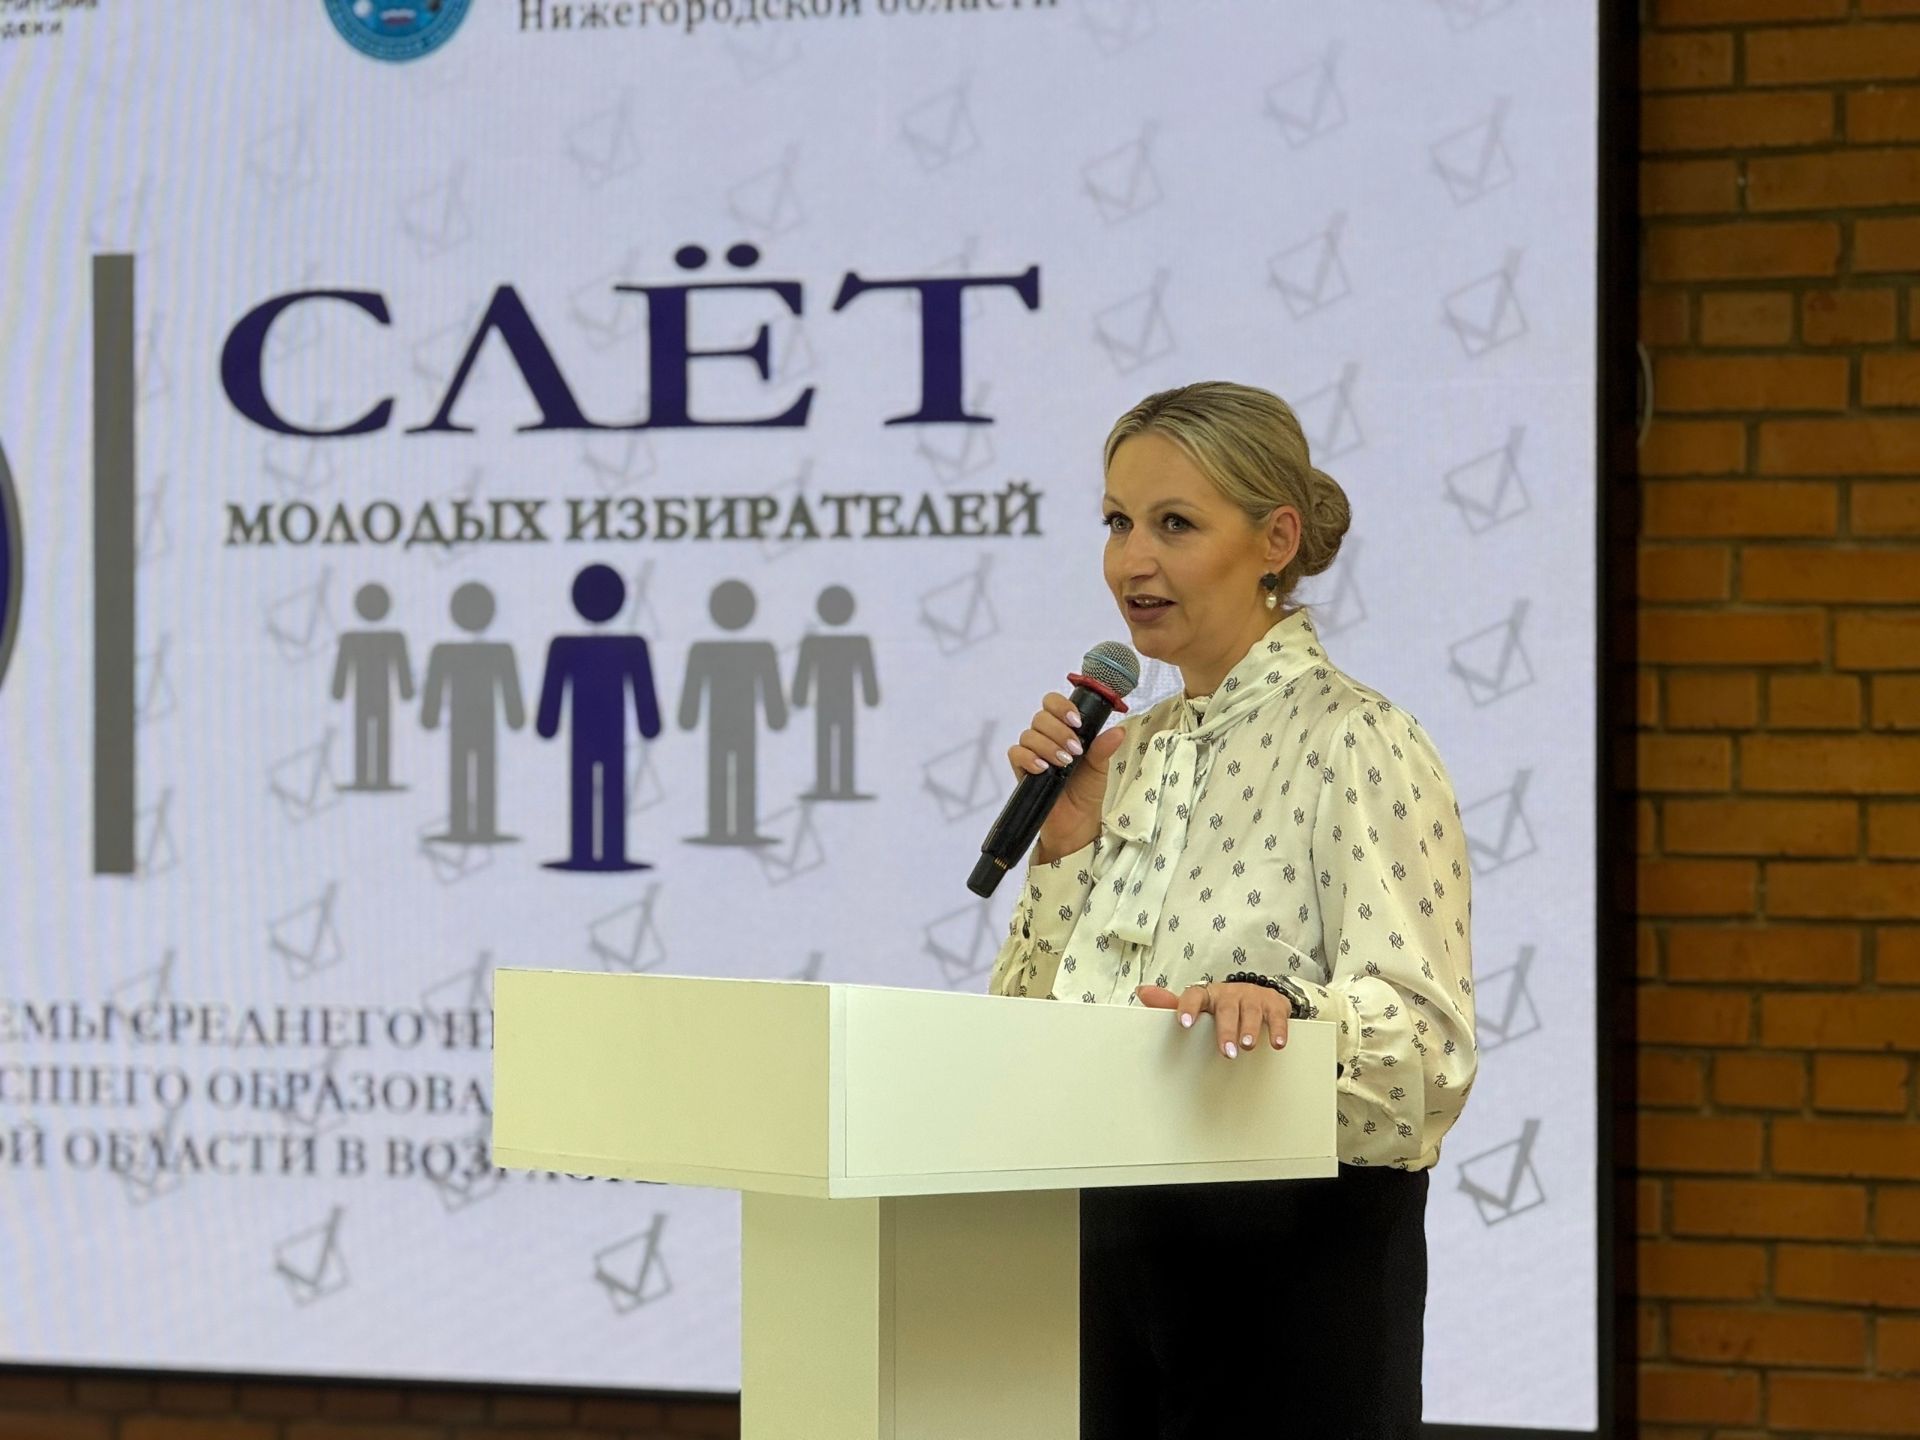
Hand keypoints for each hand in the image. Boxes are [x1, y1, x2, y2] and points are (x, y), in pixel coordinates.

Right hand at [1006, 692, 1126, 861]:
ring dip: (1048, 745)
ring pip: (1029, 734)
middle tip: (1075, 750)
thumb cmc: (1087, 791)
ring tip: (1064, 763)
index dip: (1061, 706)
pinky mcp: (1021, 770)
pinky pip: (1015, 753)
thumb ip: (1103, 748)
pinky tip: (1043, 768)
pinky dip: (1029, 758)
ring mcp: (1032, 753)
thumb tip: (1118, 732)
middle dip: (1059, 731)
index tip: (1076, 722)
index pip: (1053, 703)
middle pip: (1040, 717)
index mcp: (1065, 730)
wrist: (1076, 822)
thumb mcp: (1099, 768)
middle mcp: (1046, 737)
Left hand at [1135, 982, 1291, 1059]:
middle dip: (1226, 1030)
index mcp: (1207, 995)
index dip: (1188, 1008)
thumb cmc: (1220, 1005)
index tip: (1184, 1024)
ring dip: (1250, 1030)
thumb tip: (1141, 993)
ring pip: (1251, 1011)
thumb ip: (1170, 1004)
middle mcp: (1229, 994)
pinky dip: (1278, 1029)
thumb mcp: (1197, 1005)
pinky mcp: (1273, 1003)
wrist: (1255, 994)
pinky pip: (1276, 1015)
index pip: (1194, 996)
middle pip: (1226, 1009)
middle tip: (1226, 1051)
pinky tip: (1277, 1044)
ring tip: (1248, 1046)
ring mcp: (1252, 997)